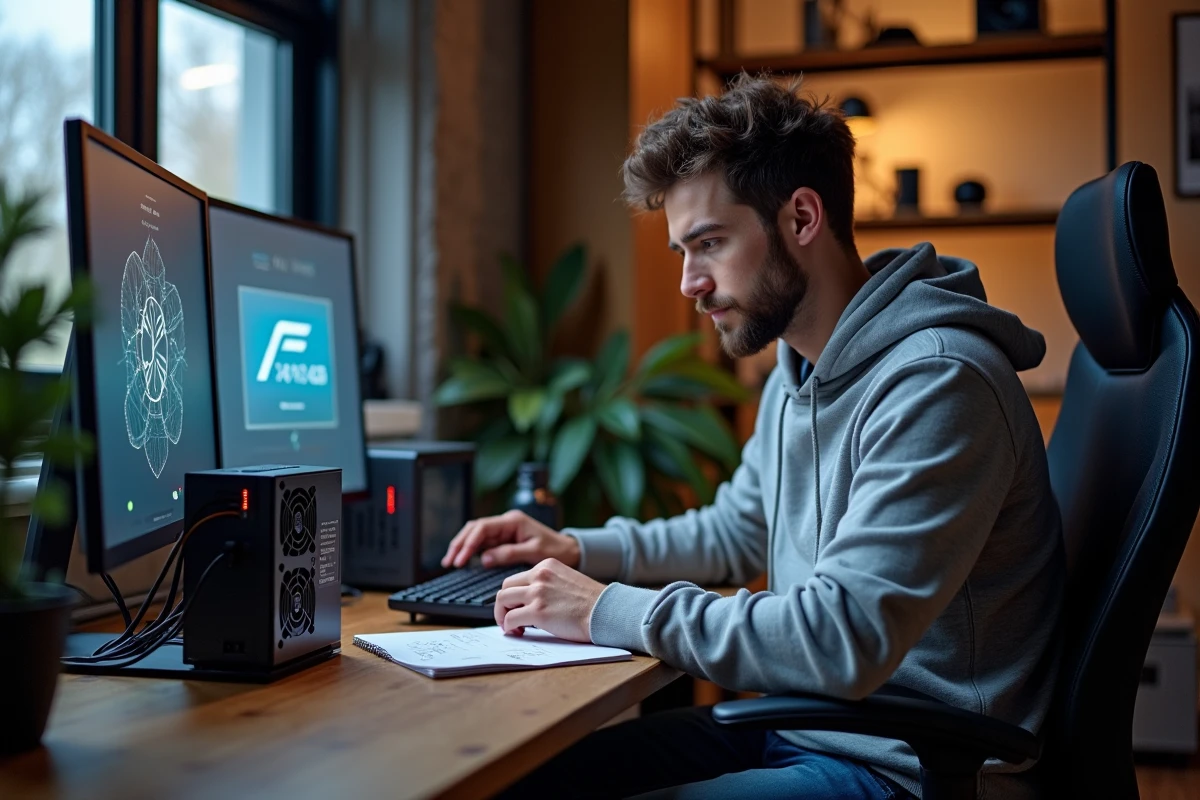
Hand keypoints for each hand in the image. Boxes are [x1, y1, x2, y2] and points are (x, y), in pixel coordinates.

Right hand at [441, 510, 580, 568]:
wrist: (570, 550)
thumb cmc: (556, 550)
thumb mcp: (534, 552)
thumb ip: (509, 554)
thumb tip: (485, 558)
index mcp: (513, 521)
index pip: (482, 527)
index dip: (468, 543)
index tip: (460, 559)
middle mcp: (507, 522)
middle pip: (475, 528)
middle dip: (460, 543)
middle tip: (449, 561)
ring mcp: (505, 529)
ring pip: (476, 534)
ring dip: (463, 546)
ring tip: (451, 561)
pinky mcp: (505, 538)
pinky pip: (484, 541)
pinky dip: (472, 549)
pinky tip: (464, 559)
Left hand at [493, 558, 605, 641]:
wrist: (606, 611)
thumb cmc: (592, 602)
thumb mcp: (566, 581)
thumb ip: (547, 585)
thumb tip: (528, 601)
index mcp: (547, 566)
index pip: (518, 578)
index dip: (513, 596)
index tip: (517, 607)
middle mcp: (540, 575)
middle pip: (505, 587)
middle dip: (504, 605)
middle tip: (510, 618)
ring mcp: (538, 592)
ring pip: (502, 600)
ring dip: (502, 616)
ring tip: (512, 627)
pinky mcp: (538, 611)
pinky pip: (510, 618)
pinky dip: (508, 627)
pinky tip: (517, 632)